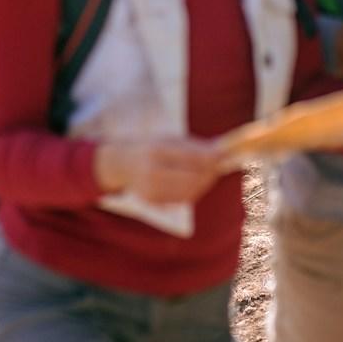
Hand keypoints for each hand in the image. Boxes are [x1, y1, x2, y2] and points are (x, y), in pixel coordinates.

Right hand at [94, 137, 225, 205]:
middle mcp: (152, 172)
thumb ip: (192, 145)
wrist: (120, 165)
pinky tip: (198, 183)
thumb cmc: (150, 148)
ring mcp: (151, 190)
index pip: (189, 157)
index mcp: (155, 151)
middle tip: (220, 167)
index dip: (208, 158)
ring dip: (204, 184)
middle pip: (191, 178)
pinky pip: (181, 199)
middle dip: (208, 173)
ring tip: (211, 174)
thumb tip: (219, 152)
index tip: (222, 156)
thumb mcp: (166, 139)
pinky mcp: (153, 202)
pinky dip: (194, 191)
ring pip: (188, 192)